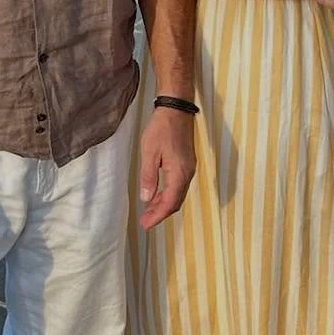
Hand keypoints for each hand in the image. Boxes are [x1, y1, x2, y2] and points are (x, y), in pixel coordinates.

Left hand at [137, 107, 195, 229]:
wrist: (177, 109)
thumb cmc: (161, 128)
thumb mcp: (149, 152)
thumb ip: (149, 177)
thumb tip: (146, 199)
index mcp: (179, 173)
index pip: (170, 202)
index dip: (158, 216)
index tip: (146, 225)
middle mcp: (187, 174)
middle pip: (176, 201)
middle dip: (161, 213)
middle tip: (145, 222)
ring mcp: (189, 168)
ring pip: (178, 194)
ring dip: (164, 204)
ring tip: (148, 211)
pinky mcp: (186, 163)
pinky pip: (179, 185)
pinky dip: (168, 194)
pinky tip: (157, 194)